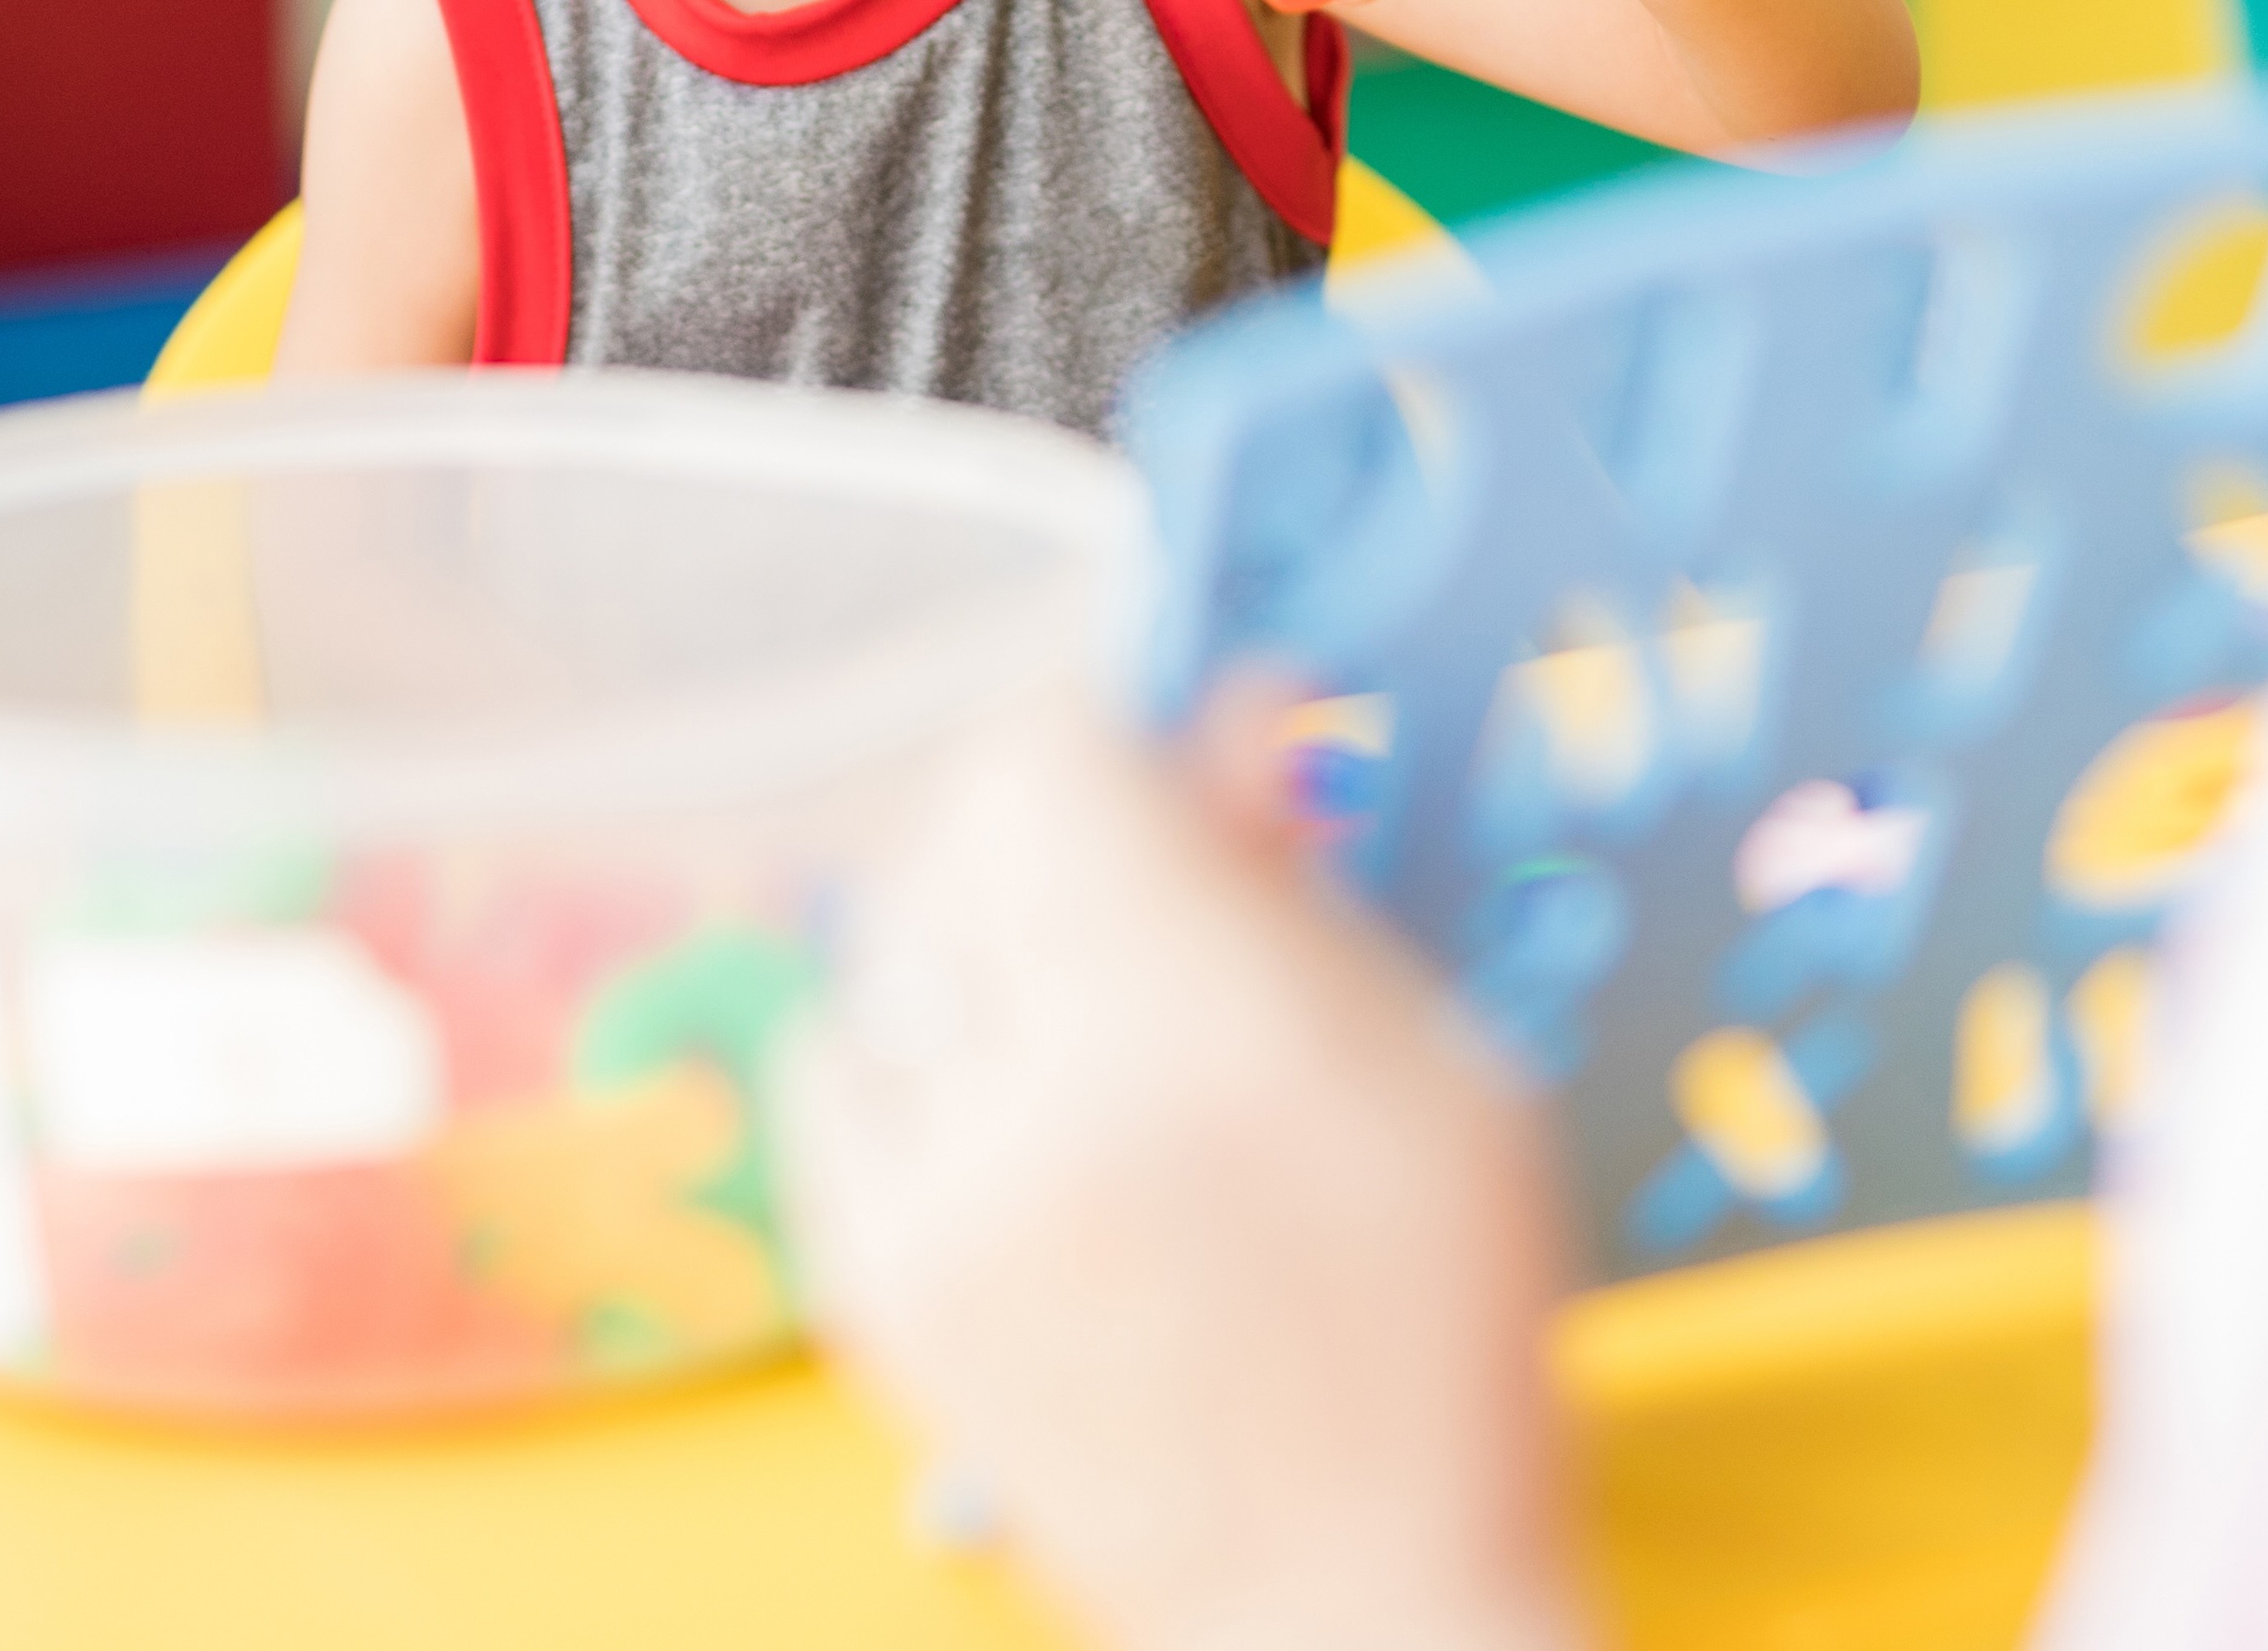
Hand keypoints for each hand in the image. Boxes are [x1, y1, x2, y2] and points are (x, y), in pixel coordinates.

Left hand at [780, 691, 1587, 1650]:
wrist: (1354, 1608)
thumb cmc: (1438, 1326)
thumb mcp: (1438, 1063)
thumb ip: (1301, 877)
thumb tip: (1229, 707)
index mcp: (1207, 1023)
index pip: (1044, 760)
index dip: (1106, 737)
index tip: (1164, 770)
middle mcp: (1045, 1095)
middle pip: (959, 836)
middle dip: (1053, 829)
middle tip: (1141, 887)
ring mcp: (938, 1202)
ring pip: (888, 943)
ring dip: (975, 936)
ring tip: (1079, 1011)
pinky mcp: (875, 1287)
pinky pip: (829, 1071)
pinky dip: (899, 1050)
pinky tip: (997, 1096)